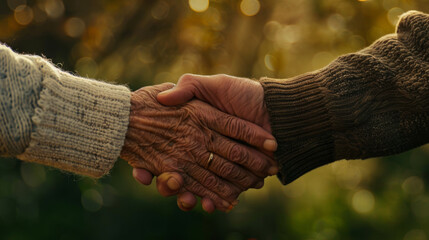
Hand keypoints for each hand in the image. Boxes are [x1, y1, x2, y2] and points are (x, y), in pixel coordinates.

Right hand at [120, 83, 276, 210]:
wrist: (278, 110)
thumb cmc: (246, 94)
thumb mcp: (214, 84)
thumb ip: (190, 86)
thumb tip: (164, 98)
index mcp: (200, 128)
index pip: (177, 147)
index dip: (163, 155)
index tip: (149, 169)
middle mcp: (208, 147)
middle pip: (186, 170)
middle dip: (174, 183)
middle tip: (168, 185)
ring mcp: (222, 164)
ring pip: (202, 184)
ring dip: (193, 194)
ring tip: (187, 201)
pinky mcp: (237, 176)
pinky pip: (223, 191)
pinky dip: (217, 200)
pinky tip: (210, 205)